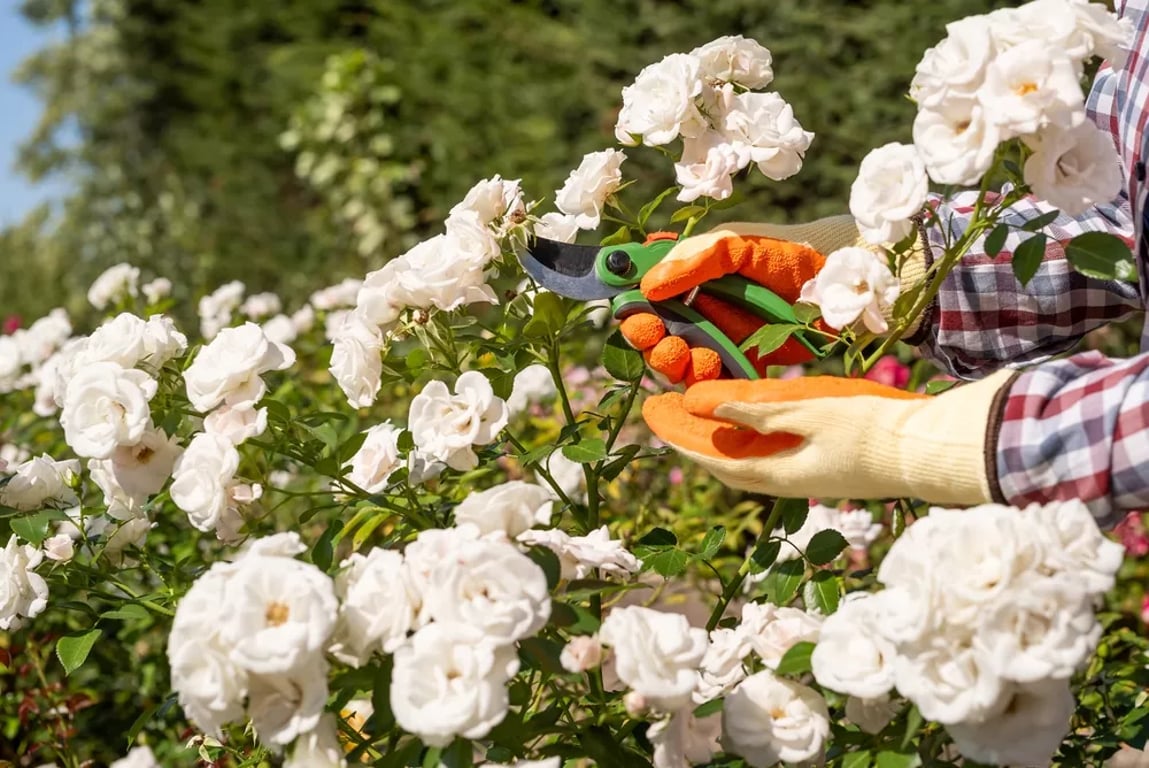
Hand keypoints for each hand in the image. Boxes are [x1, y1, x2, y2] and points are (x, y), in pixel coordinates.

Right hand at [620, 219, 860, 382]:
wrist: (838, 284)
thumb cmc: (787, 254)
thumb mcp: (737, 244)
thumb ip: (695, 258)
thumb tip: (648, 284)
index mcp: (690, 278)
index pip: (646, 293)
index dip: (631, 303)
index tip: (629, 308)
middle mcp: (697, 310)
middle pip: (654, 332)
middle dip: (646, 337)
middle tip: (653, 335)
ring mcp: (716, 340)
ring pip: (675, 360)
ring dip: (669, 359)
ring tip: (681, 351)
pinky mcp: (737, 367)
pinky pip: (707, 381)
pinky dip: (700, 378)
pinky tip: (709, 365)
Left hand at [641, 371, 1014, 504]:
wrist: (923, 454)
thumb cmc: (870, 430)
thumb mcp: (810, 413)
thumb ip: (760, 411)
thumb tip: (711, 407)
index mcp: (778, 474)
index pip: (715, 460)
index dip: (682, 441)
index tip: (655, 422)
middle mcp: (785, 483)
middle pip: (725, 465)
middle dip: (692, 441)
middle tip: (664, 416)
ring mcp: (804, 479)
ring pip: (746, 462)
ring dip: (718, 441)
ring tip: (693, 417)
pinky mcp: (819, 470)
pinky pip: (769, 458)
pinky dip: (747, 441)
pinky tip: (742, 426)